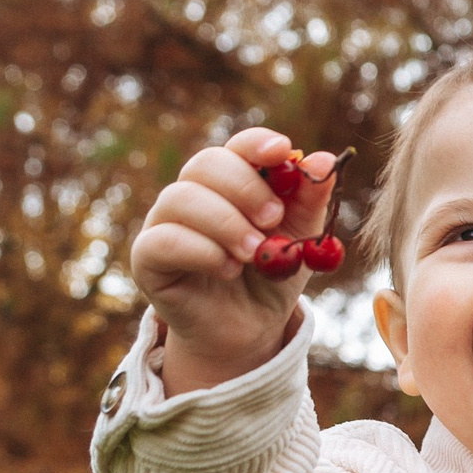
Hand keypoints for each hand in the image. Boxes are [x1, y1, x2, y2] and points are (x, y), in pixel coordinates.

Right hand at [129, 127, 340, 394]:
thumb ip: (311, 200)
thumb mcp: (302, 238)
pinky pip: (163, 240)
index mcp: (232, 181)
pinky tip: (228, 268)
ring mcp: (165, 222)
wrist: (250, 328)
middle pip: (206, 163)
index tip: (282, 151)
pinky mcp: (147, 258)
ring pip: (181, 198)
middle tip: (273, 218)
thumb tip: (325, 159)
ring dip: (225, 223)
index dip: (257, 144)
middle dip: (244, 187)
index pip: (238, 146)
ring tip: (254, 253)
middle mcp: (193, 193)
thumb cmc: (272, 275)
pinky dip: (201, 251)